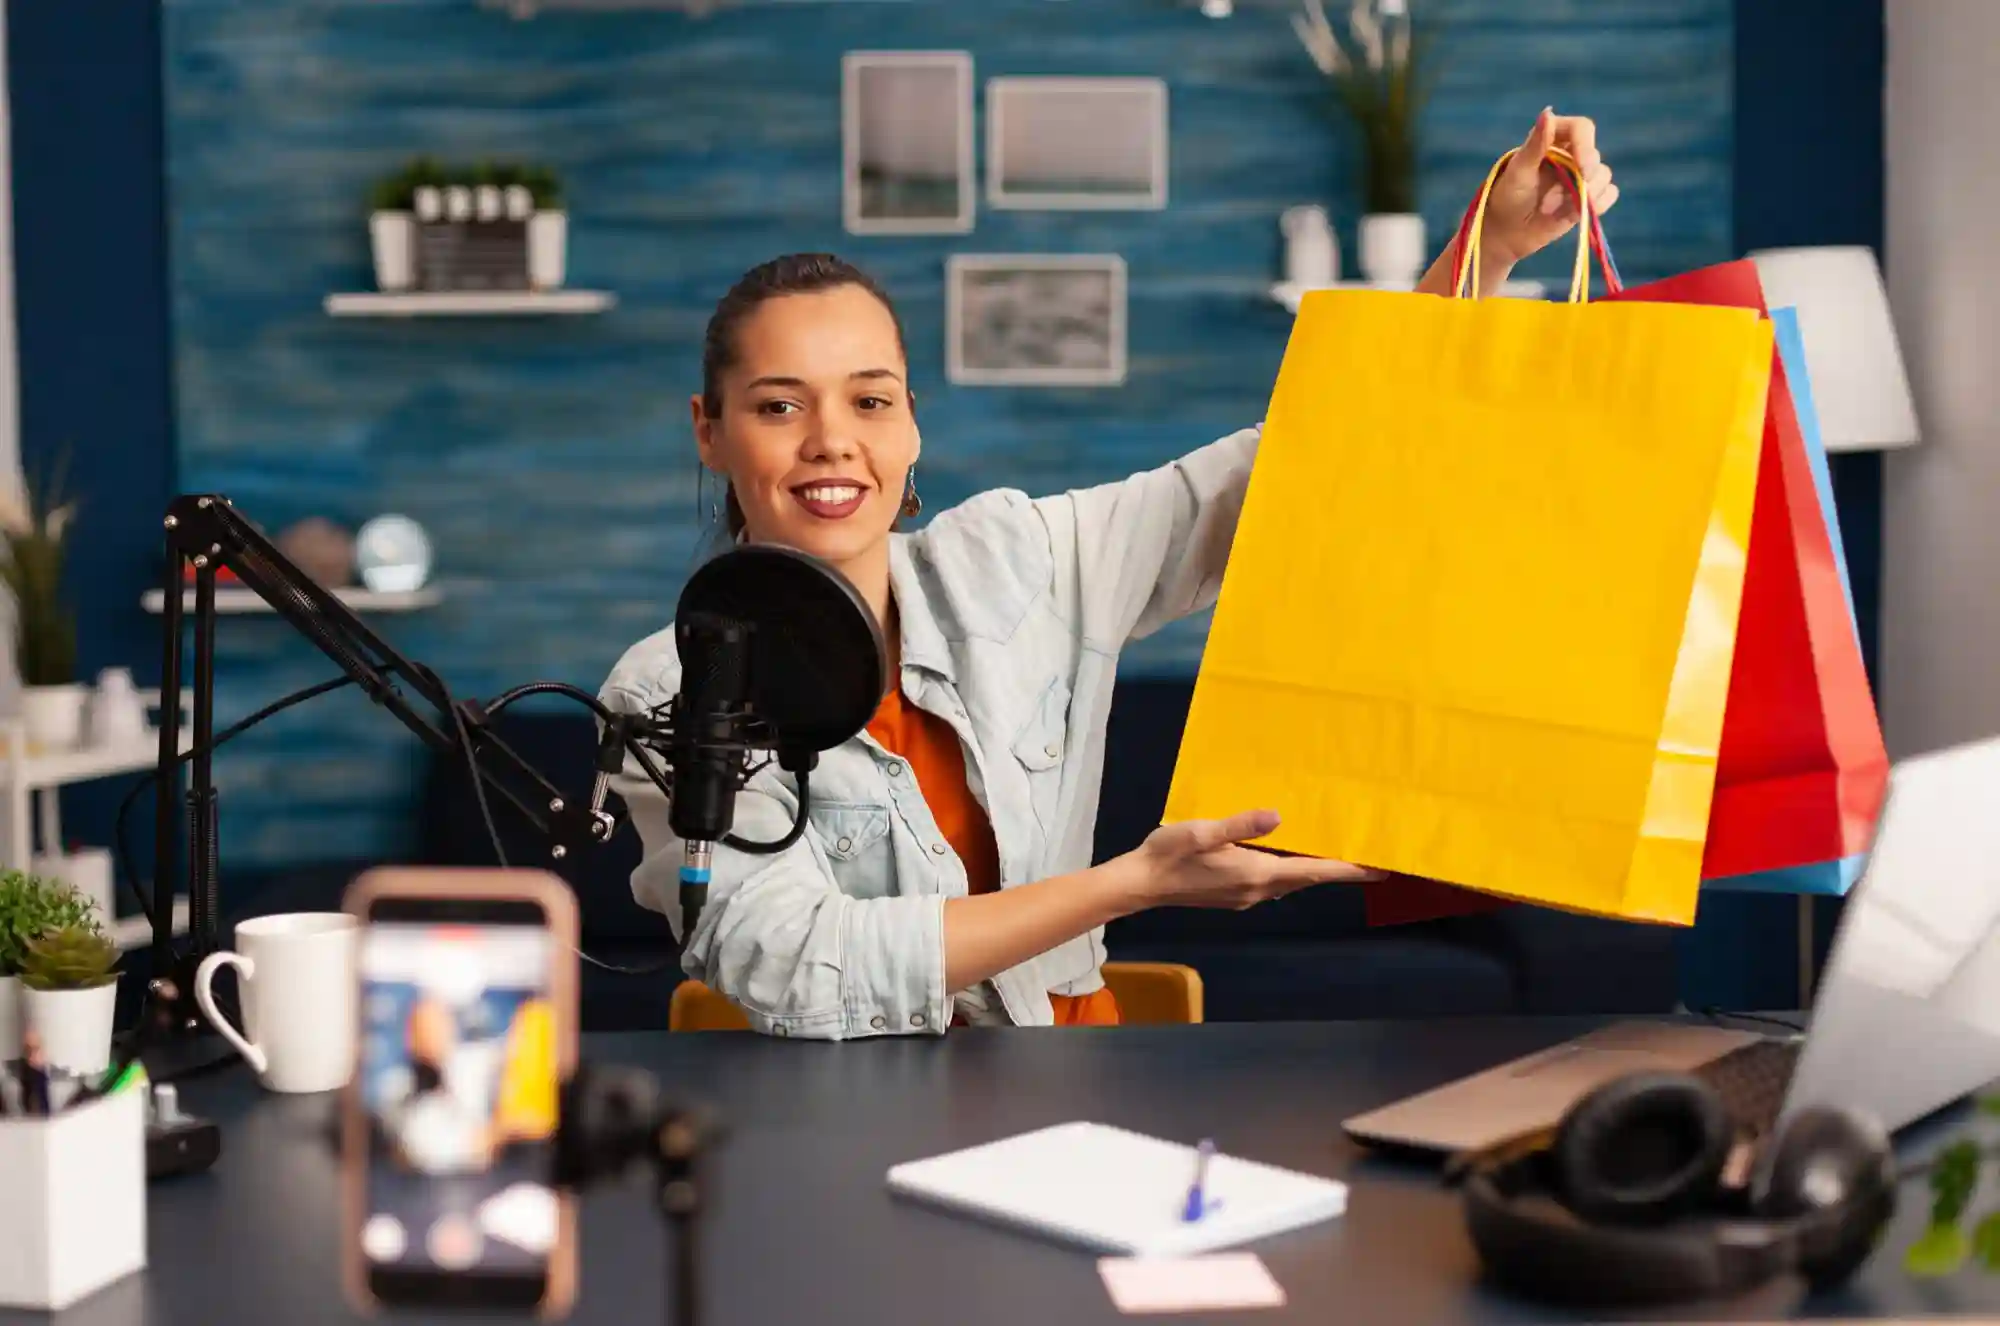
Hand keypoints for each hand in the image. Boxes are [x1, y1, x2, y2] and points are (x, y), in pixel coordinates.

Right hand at [1125, 810, 1381, 910]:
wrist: (1141, 884)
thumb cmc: (1169, 854)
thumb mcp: (1203, 832)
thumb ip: (1240, 825)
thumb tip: (1277, 816)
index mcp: (1256, 874)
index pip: (1313, 872)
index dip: (1347, 869)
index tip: (1379, 868)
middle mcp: (1258, 890)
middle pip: (1308, 879)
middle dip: (1339, 869)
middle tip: (1370, 860)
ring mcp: (1246, 895)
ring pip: (1292, 882)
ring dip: (1315, 870)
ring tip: (1337, 854)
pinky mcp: (1235, 894)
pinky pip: (1274, 882)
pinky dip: (1293, 871)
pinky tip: (1291, 857)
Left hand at [1479, 107, 1620, 267]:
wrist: (1506, 232)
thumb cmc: (1507, 197)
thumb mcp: (1519, 170)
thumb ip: (1536, 144)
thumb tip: (1548, 112)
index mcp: (1553, 139)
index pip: (1582, 128)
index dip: (1586, 146)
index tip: (1582, 167)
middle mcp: (1571, 154)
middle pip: (1594, 156)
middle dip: (1581, 178)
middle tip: (1557, 199)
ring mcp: (1580, 176)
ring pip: (1604, 176)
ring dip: (1586, 194)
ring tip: (1554, 209)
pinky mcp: (1588, 197)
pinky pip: (1610, 194)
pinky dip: (1598, 205)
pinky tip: (1575, 214)